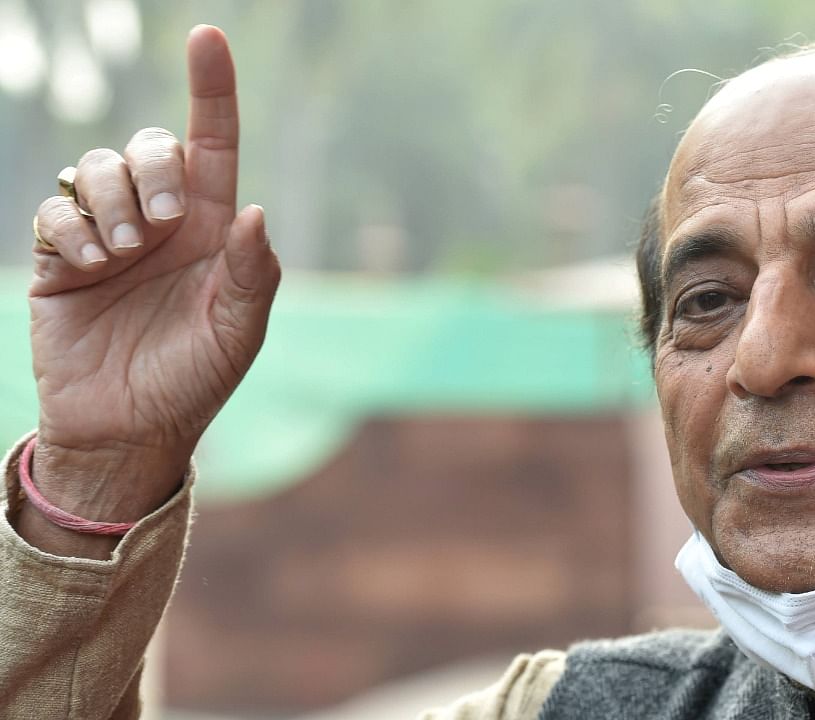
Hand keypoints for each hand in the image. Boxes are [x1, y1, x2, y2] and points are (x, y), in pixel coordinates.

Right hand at [21, 26, 278, 551]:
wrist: (127, 431)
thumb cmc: (194, 382)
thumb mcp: (239, 333)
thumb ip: (255, 274)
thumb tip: (256, 212)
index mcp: (213, 231)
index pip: (213, 147)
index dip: (212, 92)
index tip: (208, 37)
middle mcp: (162, 224)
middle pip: (149, 147)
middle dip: (152, 168)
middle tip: (165, 225)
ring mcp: (110, 237)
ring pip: (95, 169)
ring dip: (112, 201)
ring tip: (124, 255)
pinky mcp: (62, 259)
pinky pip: (55, 210)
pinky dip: (73, 227)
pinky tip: (92, 265)